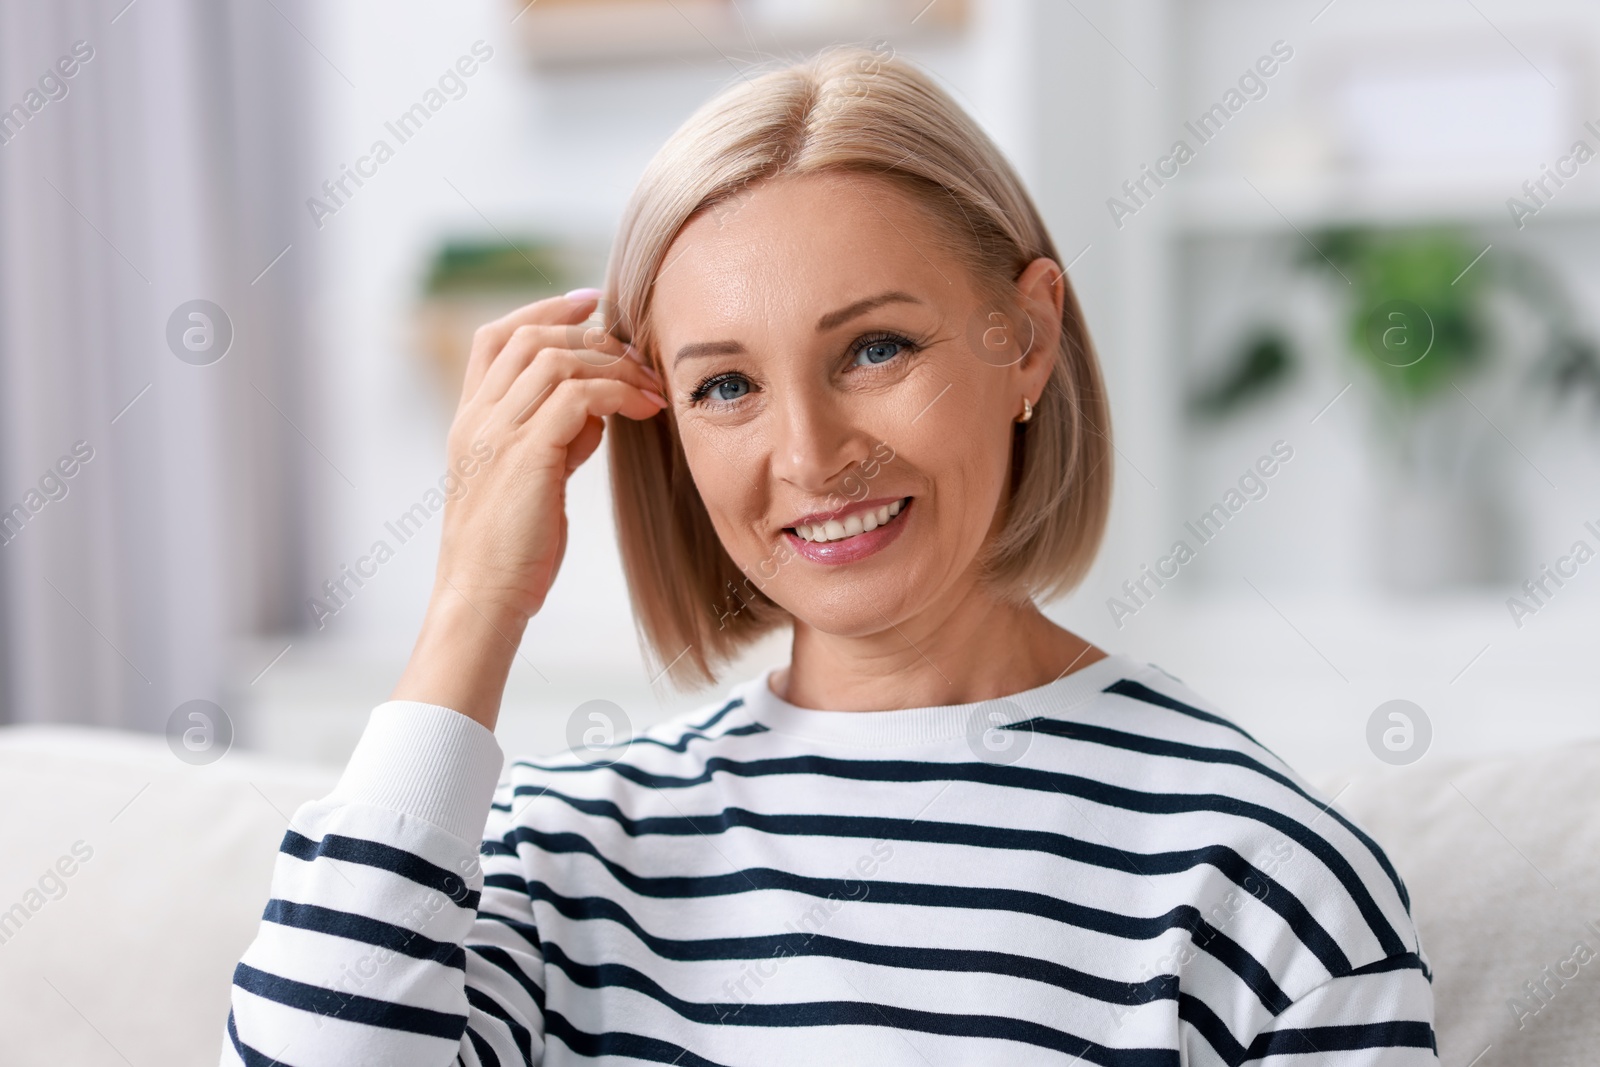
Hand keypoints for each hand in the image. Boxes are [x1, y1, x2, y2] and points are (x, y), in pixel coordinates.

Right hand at [391, 290, 666, 726]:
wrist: (482, 600)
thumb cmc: (511, 552)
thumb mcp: (530, 483)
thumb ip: (554, 440)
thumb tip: (598, 412)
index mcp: (469, 421)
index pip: (495, 338)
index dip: (542, 310)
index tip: (591, 304)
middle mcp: (477, 418)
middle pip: (530, 337)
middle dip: (590, 332)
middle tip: (638, 351)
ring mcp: (497, 433)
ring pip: (558, 359)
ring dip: (615, 366)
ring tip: (651, 389)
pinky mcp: (527, 454)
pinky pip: (579, 396)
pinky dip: (618, 394)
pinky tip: (644, 411)